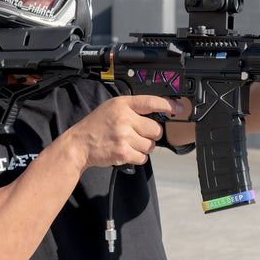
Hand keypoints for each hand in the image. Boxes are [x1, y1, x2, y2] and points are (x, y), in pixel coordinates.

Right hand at [62, 95, 183, 167]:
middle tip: (138, 134)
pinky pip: (143, 157)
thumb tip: (158, 112)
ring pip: (150, 145)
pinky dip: (138, 157)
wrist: (79, 144)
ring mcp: (124, 136)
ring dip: (144, 147)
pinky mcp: (123, 152)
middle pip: (155, 129)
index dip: (169, 105)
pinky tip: (127, 151)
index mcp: (122, 104)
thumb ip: (133, 108)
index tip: (180, 107)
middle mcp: (124, 118)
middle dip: (151, 134)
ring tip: (129, 143)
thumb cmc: (96, 126)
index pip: (151, 102)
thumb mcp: (112, 108)